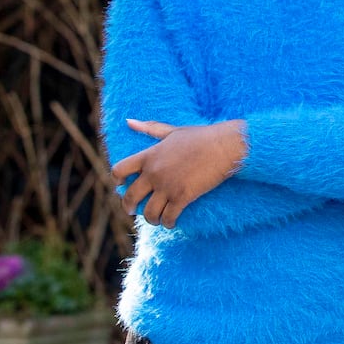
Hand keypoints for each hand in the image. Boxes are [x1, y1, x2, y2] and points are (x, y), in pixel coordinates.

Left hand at [111, 120, 245, 227]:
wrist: (226, 145)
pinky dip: (168, 223)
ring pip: (149, 212)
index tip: (120, 185)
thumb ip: (150, 128)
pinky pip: (169, 216)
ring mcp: (168, 186)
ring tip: (156, 219)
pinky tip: (171, 222)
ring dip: (151, 219)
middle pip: (130, 196)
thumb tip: (129, 121)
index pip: (119, 170)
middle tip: (132, 211)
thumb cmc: (202, 136)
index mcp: (150, 155)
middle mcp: (154, 172)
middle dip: (129, 207)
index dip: (117, 180)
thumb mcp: (174, 131)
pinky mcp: (183, 196)